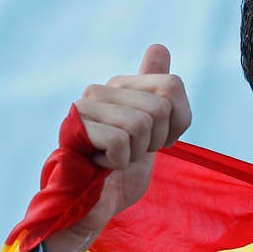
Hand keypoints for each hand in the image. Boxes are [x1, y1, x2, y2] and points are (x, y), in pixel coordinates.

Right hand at [44, 44, 192, 251]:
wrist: (90, 204)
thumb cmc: (120, 169)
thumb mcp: (151, 131)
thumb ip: (157, 93)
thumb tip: (159, 47)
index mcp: (123, 85)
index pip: (173, 85)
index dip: (177, 122)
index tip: (159, 139)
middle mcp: (102, 89)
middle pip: (160, 106)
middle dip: (156, 141)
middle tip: (134, 152)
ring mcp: (86, 107)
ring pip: (141, 123)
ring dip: (136, 153)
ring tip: (116, 157)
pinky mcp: (75, 129)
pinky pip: (121, 142)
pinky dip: (120, 162)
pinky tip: (103, 164)